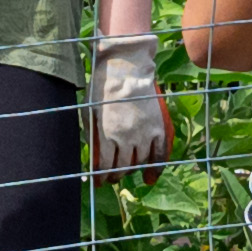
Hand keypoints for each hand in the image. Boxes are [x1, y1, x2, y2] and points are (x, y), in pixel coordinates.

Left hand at [90, 35, 170, 175]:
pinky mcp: (158, 127)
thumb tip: (94, 157)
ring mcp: (145, 133)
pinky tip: (151, 176)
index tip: (99, 182)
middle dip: (116, 175)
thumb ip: (93, 136)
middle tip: (112, 177)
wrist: (125, 68)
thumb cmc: (102, 88)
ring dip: (133, 170)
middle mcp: (127, 138)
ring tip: (127, 171)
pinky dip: (157, 167)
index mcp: (107, 134)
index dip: (102, 177)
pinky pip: (160, 153)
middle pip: (123, 167)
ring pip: (140, 161)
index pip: (105, 166)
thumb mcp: (90, 113)